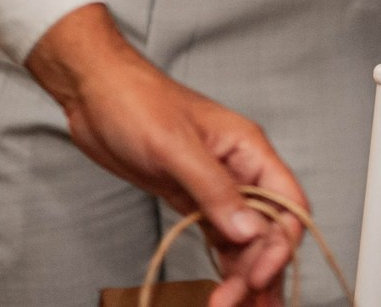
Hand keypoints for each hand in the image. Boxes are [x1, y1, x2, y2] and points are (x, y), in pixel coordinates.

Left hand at [26, 5, 305, 306]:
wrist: (94, 94)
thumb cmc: (135, 102)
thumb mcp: (174, 147)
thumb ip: (214, 189)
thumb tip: (248, 230)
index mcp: (247, 149)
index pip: (285, 202)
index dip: (280, 243)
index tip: (257, 276)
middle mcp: (239, 171)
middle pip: (267, 229)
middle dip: (258, 269)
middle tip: (236, 303)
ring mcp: (216, 187)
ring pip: (245, 240)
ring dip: (242, 275)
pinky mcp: (192, 199)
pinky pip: (219, 238)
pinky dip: (223, 266)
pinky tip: (223, 288)